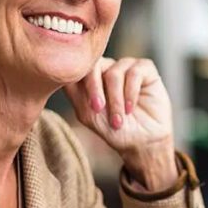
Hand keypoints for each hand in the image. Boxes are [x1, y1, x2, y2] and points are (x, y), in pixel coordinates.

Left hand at [64, 57, 177, 190]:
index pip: (78, 68)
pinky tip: (130, 109)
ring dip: (115, 100)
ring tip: (118, 119)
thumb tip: (61, 72)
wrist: (142, 142)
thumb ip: (74, 92)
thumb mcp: (88, 113)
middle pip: (94, 65)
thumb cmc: (114, 129)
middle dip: (94, 88)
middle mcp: (107, 67)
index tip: (87, 106)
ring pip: (114, 73)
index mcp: (90, 76)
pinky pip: (134, 73)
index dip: (79, 83)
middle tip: (98, 109)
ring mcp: (126, 66)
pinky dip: (131, 93)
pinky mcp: (145, 68)